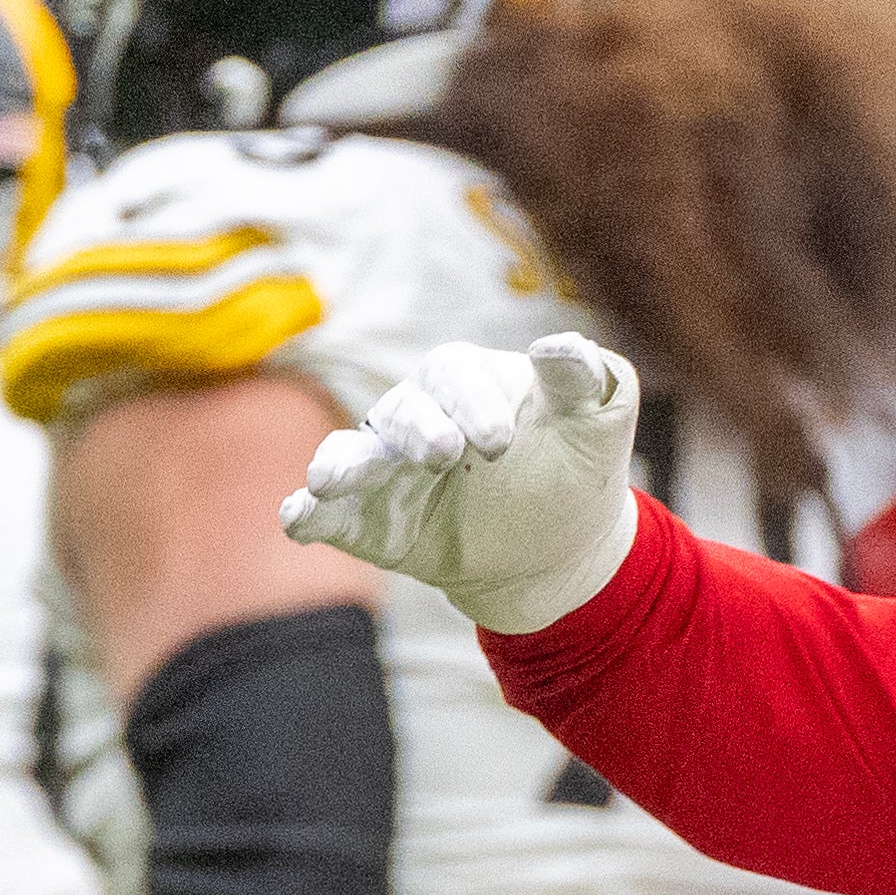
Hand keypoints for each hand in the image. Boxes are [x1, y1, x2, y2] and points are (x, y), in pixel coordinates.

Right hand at [279, 333, 640, 633]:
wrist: (563, 549)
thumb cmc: (577, 467)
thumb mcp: (598, 421)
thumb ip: (585, 379)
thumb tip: (561, 345)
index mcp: (466, 382)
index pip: (454, 376)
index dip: (471, 403)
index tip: (501, 442)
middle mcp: (417, 418)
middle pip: (401, 412)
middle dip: (416, 431)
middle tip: (443, 454)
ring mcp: (389, 471)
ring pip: (353, 456)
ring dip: (342, 465)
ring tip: (331, 479)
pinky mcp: (374, 524)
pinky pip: (334, 515)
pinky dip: (311, 513)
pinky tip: (298, 518)